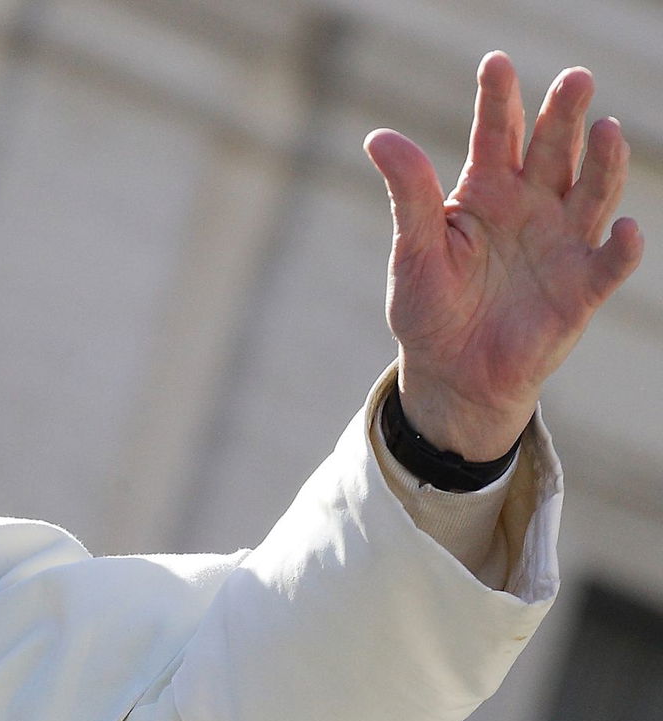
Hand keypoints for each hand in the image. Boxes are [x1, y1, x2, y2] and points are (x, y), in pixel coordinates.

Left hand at [364, 51, 643, 459]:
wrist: (451, 374)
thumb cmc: (431, 308)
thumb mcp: (414, 251)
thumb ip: (408, 195)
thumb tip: (379, 137)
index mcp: (487, 192)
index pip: (497, 136)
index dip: (497, 100)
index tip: (495, 63)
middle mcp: (532, 207)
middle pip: (554, 151)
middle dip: (564, 115)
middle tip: (574, 79)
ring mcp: (562, 244)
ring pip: (592, 194)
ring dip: (604, 165)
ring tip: (604, 131)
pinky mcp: (581, 289)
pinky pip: (609, 265)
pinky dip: (621, 248)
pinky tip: (626, 230)